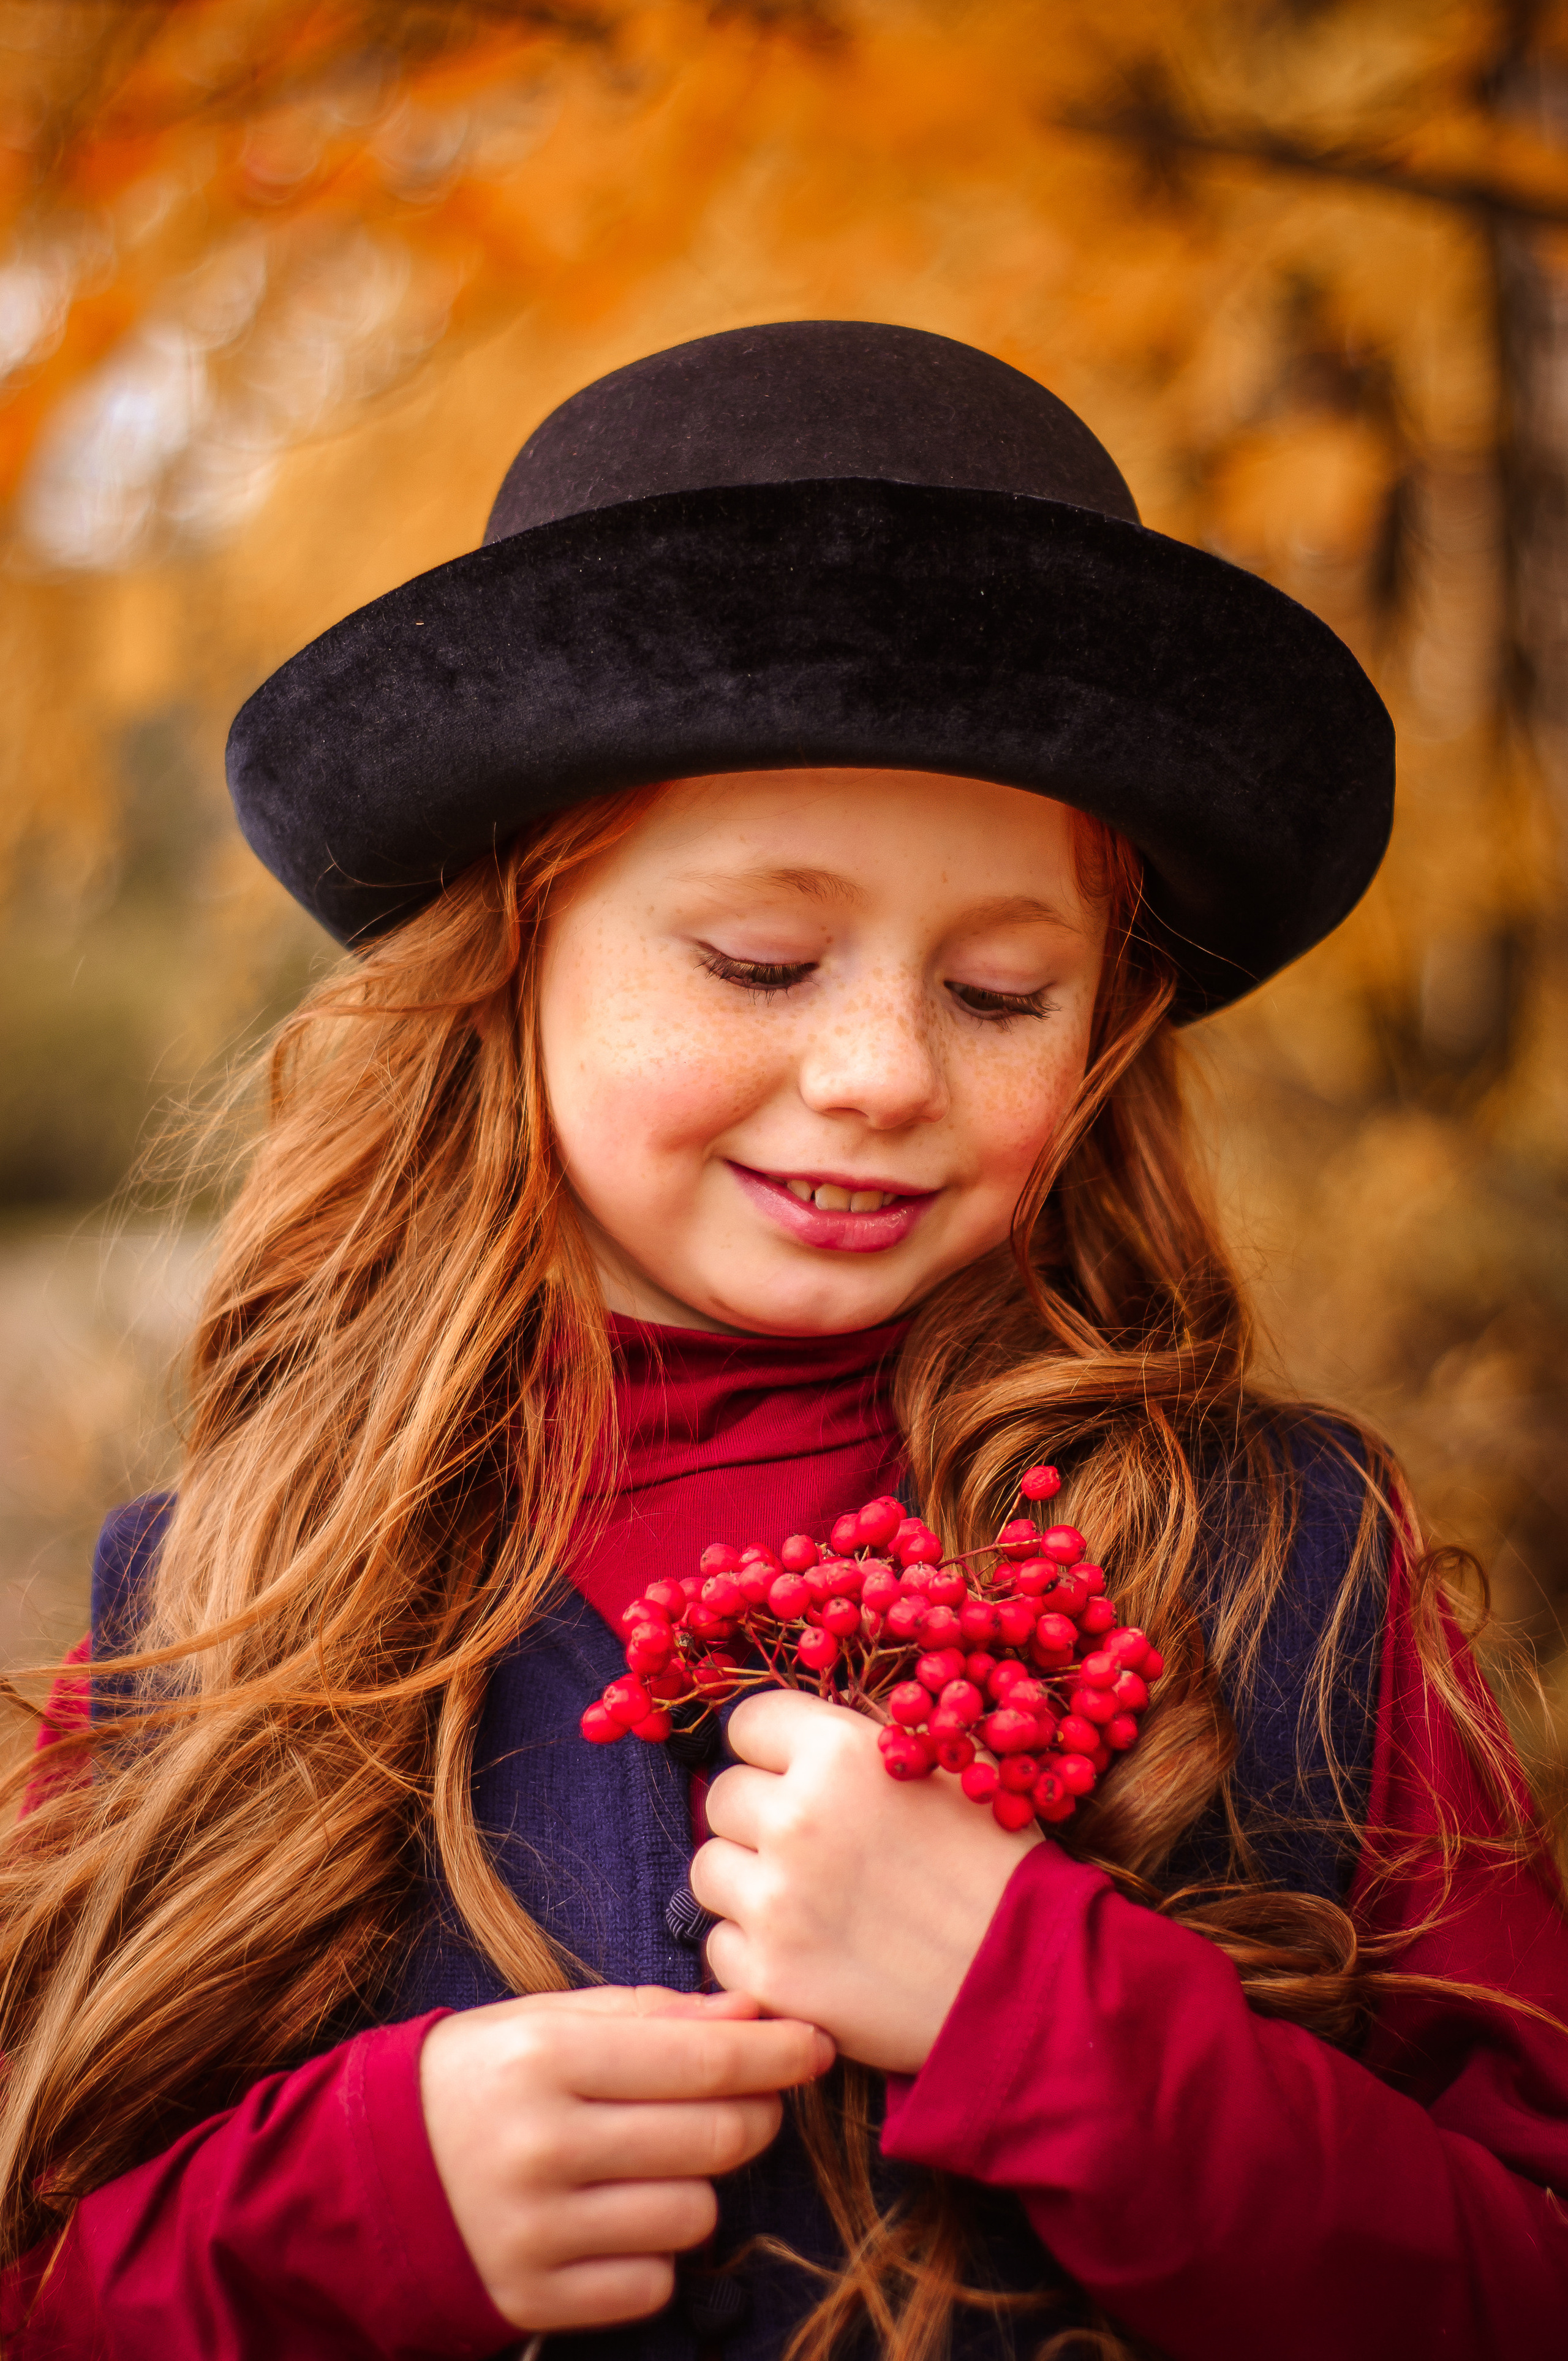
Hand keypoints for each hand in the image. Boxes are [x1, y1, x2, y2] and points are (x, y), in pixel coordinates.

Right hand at [420, 1983, 832, 2330]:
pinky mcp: (533, 2298)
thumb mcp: (550, 2019)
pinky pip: (654, 2282)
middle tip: (751, 2102)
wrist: (369, 2176)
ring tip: (659, 2162)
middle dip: (755, 2115)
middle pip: (712, 2139)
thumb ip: (654, 2014)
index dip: (774, 2052)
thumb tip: (753, 2012)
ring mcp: (536, 2230)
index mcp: (545, 2057)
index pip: (700, 2059)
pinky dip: (656, 2252)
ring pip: (695, 2216)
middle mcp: (541, 2144)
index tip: (816, 2044)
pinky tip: (619, 2218)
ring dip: (701, 2186)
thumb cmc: (482, 2079)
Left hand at [692, 1690, 1040, 2074]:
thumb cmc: (994, 1867)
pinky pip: (719, 1946)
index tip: (796, 1776)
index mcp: (838, 1752)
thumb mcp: (944, 1767)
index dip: (774, 1751)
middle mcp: (796, 1817)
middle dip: (759, 1818)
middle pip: (724, 1795)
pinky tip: (809, 1954)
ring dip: (747, 1883)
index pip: (749, 1724)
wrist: (1029, 1980)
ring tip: (808, 1903)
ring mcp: (775, 1901)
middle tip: (812, 1849)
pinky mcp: (769, 1976)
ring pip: (710, 1868)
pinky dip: (754, 1953)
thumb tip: (804, 1730)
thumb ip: (864, 1741)